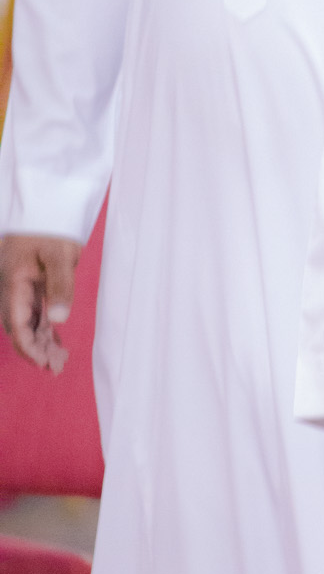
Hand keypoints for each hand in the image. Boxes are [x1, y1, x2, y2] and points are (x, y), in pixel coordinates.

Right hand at [0, 234, 81, 372]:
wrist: (47, 205)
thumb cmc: (51, 227)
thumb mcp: (60, 255)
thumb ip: (60, 286)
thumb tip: (58, 320)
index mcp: (14, 282)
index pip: (15, 323)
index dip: (27, 346)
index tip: (42, 363)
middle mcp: (13, 288)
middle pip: (19, 327)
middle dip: (34, 350)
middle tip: (56, 367)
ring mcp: (21, 287)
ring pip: (27, 323)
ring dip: (40, 342)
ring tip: (59, 361)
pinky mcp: (32, 285)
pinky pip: (34, 313)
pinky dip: (44, 329)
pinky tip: (55, 344)